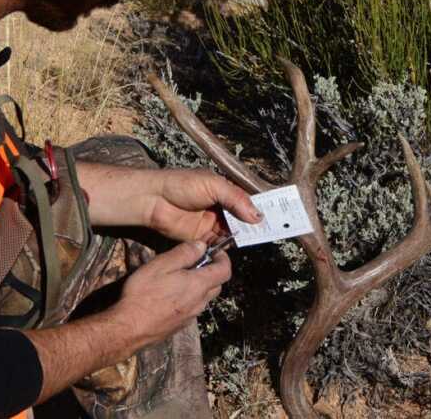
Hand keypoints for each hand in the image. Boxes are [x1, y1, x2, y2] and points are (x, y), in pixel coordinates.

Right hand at [114, 241, 230, 346]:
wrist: (129, 329)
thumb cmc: (143, 294)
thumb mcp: (161, 265)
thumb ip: (184, 253)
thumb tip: (201, 245)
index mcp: (198, 285)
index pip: (225, 271)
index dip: (223, 258)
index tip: (213, 251)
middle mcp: (200, 302)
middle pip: (217, 284)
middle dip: (211, 271)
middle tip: (194, 262)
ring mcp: (191, 316)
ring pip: (205, 297)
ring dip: (200, 285)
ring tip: (180, 277)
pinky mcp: (181, 325)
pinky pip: (193, 307)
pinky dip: (190, 297)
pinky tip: (171, 295)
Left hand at [147, 169, 261, 243]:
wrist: (154, 200)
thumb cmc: (181, 184)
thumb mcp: (213, 185)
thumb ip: (235, 199)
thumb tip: (257, 215)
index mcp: (225, 191)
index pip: (248, 201)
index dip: (260, 208)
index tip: (276, 215)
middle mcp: (221, 208)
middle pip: (243, 219)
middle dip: (254, 224)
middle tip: (269, 230)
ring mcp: (212, 223)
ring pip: (234, 232)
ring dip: (243, 236)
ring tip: (256, 238)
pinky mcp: (203, 238)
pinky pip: (220, 244)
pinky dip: (228, 246)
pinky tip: (236, 245)